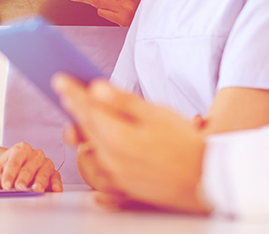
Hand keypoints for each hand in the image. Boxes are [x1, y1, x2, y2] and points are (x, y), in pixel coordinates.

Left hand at [0, 142, 62, 191]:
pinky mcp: (53, 173)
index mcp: (21, 149)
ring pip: (43, 172)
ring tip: (36, 190)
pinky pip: (56, 177)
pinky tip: (54, 189)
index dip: (10, 174)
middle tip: (19, 188)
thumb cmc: (5, 167)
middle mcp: (35, 154)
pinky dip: (56, 183)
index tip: (6, 185)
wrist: (12, 167)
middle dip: (24, 179)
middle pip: (29, 167)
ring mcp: (45, 163)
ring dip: (40, 182)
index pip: (15, 162)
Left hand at [52, 74, 210, 213]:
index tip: (59, 80)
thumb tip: (95, 88)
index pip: (88, 109)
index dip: (72, 92)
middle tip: (64, 92)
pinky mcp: (124, 188)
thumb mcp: (157, 114)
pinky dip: (91, 159)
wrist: (209, 179)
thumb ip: (123, 101)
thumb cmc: (186, 143)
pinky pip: (98, 172)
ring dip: (81, 133)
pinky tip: (88, 152)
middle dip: (74, 108)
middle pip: (86, 128)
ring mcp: (117, 176)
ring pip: (89, 150)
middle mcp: (112, 159)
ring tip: (77, 119)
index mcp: (119, 137)